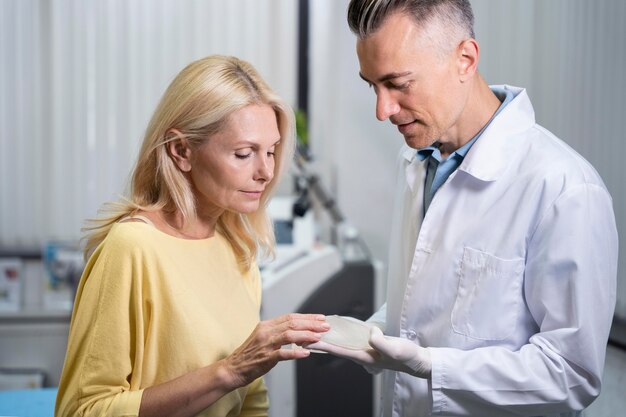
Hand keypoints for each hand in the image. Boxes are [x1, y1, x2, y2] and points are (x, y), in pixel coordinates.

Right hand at [222, 313, 328, 388]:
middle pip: (292, 323)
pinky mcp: (265, 358)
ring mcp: (265, 344)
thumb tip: (299, 332)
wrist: (232, 368)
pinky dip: (295, 353)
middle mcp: (266, 332)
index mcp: (266, 325)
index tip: (320, 318)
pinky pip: (282, 354)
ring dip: (306, 336)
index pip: (290, 317)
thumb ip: (278, 333)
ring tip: (318, 337)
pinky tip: (306, 353)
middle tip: (325, 326)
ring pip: (289, 335)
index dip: (307, 317)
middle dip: (311, 324)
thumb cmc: (249, 355)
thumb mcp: (262, 337)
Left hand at [307, 326, 431, 378]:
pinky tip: (334, 330)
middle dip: (321, 343)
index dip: (323, 346)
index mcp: (365, 357)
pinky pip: (350, 340)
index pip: (339, 351)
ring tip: (313, 332)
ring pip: (341, 344)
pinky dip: (339, 335)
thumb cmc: (406, 356)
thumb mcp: (395, 348)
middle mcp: (361, 355)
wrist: (417, 359)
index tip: (308, 342)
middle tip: (303, 336)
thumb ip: (381, 341)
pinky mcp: (370, 345)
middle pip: (336, 348)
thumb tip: (370, 332)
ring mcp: (365, 351)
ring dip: (328, 339)